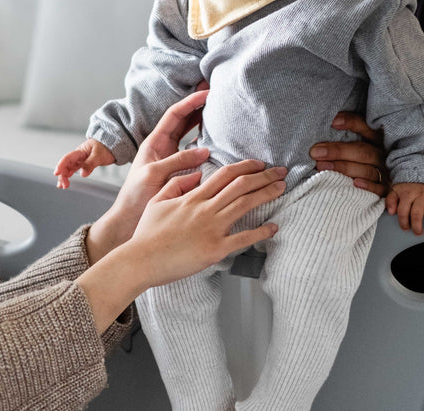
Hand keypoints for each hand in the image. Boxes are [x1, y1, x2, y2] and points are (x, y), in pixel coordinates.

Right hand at [55, 139, 115, 188]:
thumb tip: (82, 173)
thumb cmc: (105, 147)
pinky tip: (66, 182)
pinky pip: (74, 171)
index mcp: (80, 151)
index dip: (61, 165)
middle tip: (64, 185)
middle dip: (63, 175)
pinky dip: (70, 176)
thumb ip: (90, 163)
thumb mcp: (99, 155)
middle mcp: (78, 156)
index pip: (67, 158)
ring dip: (65, 177)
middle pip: (66, 165)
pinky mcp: (83, 165)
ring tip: (63, 186)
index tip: (57, 173)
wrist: (112, 146)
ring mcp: (80, 161)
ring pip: (69, 169)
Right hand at [77, 158, 285, 332]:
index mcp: (192, 197)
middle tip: (281, 171)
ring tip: (282, 188)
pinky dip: (261, 232)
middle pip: (241, 185)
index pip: (225, 174)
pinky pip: (243, 238)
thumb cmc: (147, 233)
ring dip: (266, 194)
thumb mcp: (157, 202)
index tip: (259, 164)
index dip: (245, 166)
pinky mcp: (215, 249)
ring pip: (245, 205)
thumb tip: (196, 174)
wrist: (140, 260)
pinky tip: (273, 227)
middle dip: (264, 176)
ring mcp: (211, 228)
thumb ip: (177, 184)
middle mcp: (205, 209)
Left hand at [88, 90, 211, 261]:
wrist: (128, 220)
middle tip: (216, 95)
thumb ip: (177, 160)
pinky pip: (195, 153)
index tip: (207, 93)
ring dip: (204, 124)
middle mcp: (163, 148)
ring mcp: (172, 159)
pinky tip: (219, 143)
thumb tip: (204, 150)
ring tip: (220, 113)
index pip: (174, 115)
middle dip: (199, 107)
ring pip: (190, 136)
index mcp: (154, 143)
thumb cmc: (135, 197)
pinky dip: (206, 146)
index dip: (190, 102)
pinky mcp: (179, 172)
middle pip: (184, 121)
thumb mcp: (154, 174)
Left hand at [310, 111, 387, 196]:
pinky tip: (355, 183)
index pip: (366, 127)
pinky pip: (379, 188)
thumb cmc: (359, 157)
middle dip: (338, 151)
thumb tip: (327, 122)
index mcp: (377, 138)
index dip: (351, 123)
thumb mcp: (356, 142)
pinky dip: (368, 186)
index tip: (332, 122)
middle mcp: (382, 154)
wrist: (386, 181)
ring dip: (344, 168)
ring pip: (367, 170)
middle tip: (315, 152)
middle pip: (363, 151)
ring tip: (321, 166)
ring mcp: (385, 172)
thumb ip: (345, 133)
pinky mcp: (386, 188)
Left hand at [386, 182, 423, 234]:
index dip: (403, 222)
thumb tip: (391, 212)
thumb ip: (391, 200)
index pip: (403, 211)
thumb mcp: (396, 189)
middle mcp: (420, 194)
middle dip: (417, 227)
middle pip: (417, 214)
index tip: (406, 229)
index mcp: (407, 194)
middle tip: (418, 233)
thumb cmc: (409, 184)